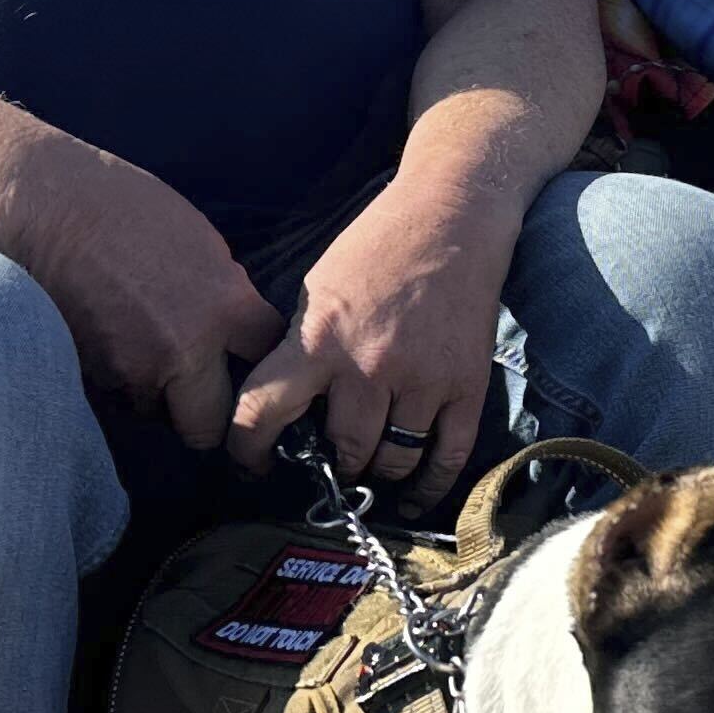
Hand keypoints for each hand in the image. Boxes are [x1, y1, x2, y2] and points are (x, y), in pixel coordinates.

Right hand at [0, 134, 279, 450]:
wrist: (39, 208)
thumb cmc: (118, 205)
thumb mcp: (197, 240)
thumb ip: (222, 291)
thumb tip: (232, 322)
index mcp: (223, 306)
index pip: (267, 359)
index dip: (261, 359)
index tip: (249, 357)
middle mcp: (183, 351)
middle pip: (209, 425)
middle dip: (204, 413)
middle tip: (195, 389)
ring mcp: (130, 372)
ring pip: (154, 413)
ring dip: (153, 395)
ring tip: (135, 349)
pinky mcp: (86, 380)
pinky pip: (113, 398)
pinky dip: (114, 383)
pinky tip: (104, 343)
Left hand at [227, 172, 521, 488]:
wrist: (453, 217)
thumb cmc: (378, 247)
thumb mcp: (317, 288)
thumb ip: (300, 346)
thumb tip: (281, 406)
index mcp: (319, 338)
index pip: (263, 411)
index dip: (246, 449)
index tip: (249, 464)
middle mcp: (368, 365)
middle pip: (342, 449)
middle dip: (335, 461)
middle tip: (332, 459)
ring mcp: (421, 379)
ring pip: (392, 459)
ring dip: (378, 469)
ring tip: (371, 463)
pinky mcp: (466, 385)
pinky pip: (447, 456)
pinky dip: (429, 485)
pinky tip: (414, 495)